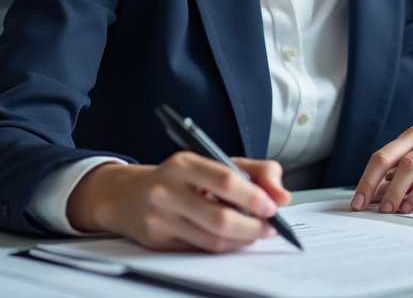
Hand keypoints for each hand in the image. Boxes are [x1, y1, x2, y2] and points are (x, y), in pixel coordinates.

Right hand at [67, 153, 290, 251]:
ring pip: (212, 240)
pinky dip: (224, 248)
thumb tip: (283, 194)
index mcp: (184, 163)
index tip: (273, 206)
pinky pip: (200, 250)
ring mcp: (159, 218)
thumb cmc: (181, 178)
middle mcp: (168, 189)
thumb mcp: (215, 162)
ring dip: (242, 240)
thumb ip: (256, 172)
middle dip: (253, 227)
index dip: (255, 197)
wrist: (129, 196)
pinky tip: (234, 239)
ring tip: (256, 233)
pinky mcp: (157, 241)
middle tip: (270, 227)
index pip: (226, 180)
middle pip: (220, 218)